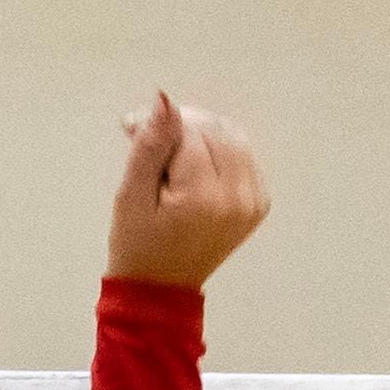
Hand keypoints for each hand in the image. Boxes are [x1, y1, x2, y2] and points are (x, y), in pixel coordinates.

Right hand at [107, 92, 267, 288]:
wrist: (160, 287)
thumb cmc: (137, 245)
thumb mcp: (130, 196)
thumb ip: (149, 146)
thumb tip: (163, 102)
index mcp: (203, 197)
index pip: (188, 133)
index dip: (158, 123)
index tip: (129, 126)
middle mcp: (238, 196)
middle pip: (215, 130)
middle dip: (181, 124)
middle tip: (147, 136)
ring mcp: (254, 199)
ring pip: (233, 138)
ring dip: (201, 133)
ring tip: (170, 152)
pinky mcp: (259, 201)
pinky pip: (244, 156)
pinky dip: (219, 150)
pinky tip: (193, 166)